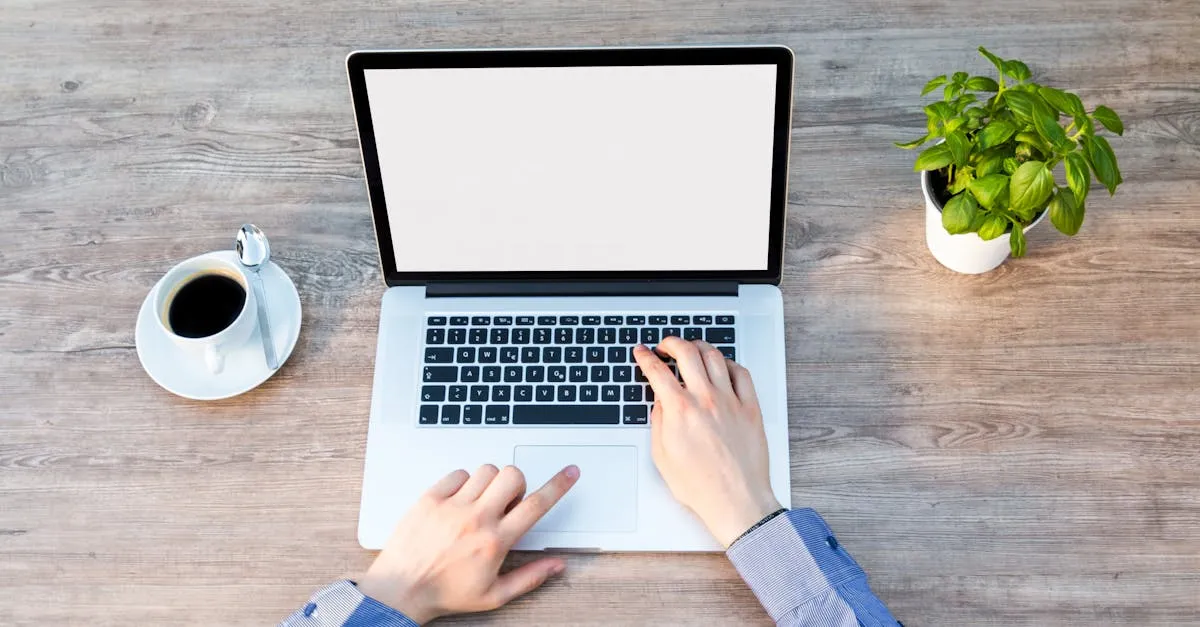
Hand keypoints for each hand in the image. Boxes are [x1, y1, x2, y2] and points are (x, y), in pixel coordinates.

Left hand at [357, 464, 579, 622]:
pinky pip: (457, 473)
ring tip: (481, 502)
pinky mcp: (430, 499)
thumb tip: (557, 565)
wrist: (401, 590)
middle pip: (512, 476)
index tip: (570, 473)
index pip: (536, 505)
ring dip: (491, 482)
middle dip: (517, 484)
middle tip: (507, 501)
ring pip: (486, 470)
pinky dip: (464, 482)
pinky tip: (459, 500)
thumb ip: (530, 577)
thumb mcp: (494, 595)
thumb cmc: (445, 593)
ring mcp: (451, 506)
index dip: (559, 485)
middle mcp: (475, 519)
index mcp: (495, 542)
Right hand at [634, 339, 780, 547]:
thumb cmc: (701, 486)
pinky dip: (728, 363)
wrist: (736, 502)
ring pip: (714, 356)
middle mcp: (706, 400)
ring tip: (692, 348)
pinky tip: (722, 366)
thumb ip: (658, 422)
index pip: (657, 371)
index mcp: (680, 411)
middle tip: (665, 346)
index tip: (643, 352)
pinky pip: (741, 373)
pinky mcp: (750, 408)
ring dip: (699, 346)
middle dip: (671, 342)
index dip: (645, 357)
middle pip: (686, 352)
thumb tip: (660, 401)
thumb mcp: (662, 456)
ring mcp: (730, 401)